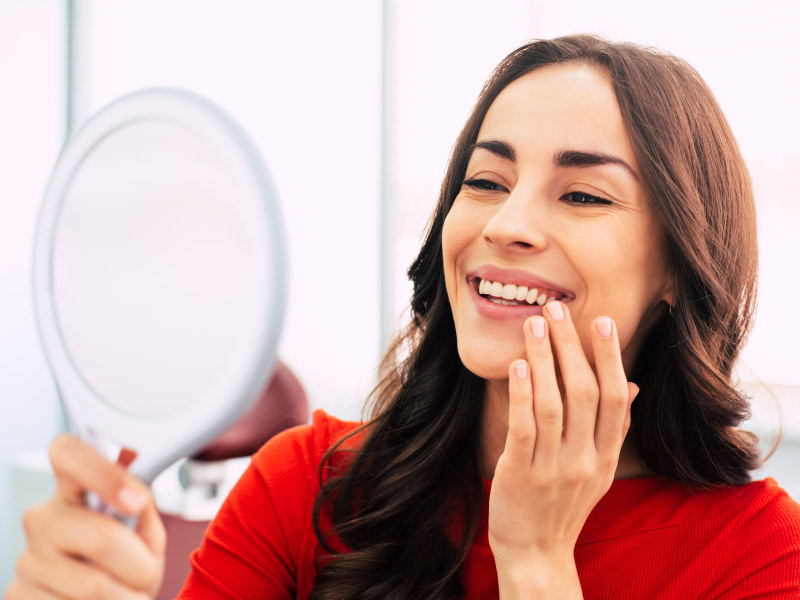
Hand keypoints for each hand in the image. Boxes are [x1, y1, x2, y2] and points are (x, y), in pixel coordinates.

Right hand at [5, 435, 165, 599]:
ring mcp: (26, 559)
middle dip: (139, 565)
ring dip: (126, 597)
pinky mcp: (16, 596)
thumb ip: (143, 508)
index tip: (135, 501)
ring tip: (125, 594)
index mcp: (73, 489)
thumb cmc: (127, 565)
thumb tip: (137, 496)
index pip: (68, 453)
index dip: (103, 473)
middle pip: (101, 537)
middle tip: (145, 574)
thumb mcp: (144, 533)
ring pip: (93, 586)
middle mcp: (43, 518)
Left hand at [488, 302, 637, 596]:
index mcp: (605, 457)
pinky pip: (524, 429)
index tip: (601, 321)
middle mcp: (584, 461)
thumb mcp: (597, 470)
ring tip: (533, 325)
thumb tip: (630, 385)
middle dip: (571, 347)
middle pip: (585, 393)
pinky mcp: (520, 475)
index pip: (614, 399)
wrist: (537, 554)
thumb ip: (612, 428)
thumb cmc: (564, 504)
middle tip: (557, 309)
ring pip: (553, 405)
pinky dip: (522, 395)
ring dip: (544, 360)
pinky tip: (518, 365)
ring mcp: (553, 469)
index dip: (609, 358)